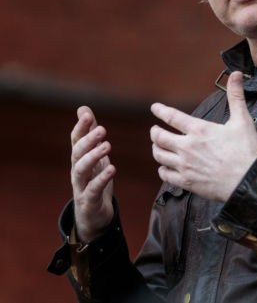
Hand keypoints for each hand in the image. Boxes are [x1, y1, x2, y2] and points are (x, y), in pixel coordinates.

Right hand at [70, 106, 115, 242]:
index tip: (87, 114)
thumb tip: (83, 108)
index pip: (75, 140)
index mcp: (79, 158)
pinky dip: (102, 178)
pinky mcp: (88, 200)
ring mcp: (81, 186)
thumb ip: (89, 133)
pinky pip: (93, 189)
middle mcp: (77, 170)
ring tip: (108, 146)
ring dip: (93, 157)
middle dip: (88, 140)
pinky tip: (112, 168)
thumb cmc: (93, 180)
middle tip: (102, 129)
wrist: (92, 215)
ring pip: (81, 170)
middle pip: (77, 152)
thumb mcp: (94, 155)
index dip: (80, 127)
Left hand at [150, 72, 256, 202]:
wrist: (247, 181)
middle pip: (159, 137)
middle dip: (154, 132)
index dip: (160, 110)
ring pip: (159, 155)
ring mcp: (184, 165)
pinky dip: (162, 169)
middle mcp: (187, 147)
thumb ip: (236, 96)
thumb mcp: (243, 121)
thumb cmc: (246, 151)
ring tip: (158, 146)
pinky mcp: (186, 181)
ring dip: (156, 149)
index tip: (154, 108)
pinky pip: (164, 174)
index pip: (172, 116)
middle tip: (154, 130)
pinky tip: (165, 167)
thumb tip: (237, 74)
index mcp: (199, 130)